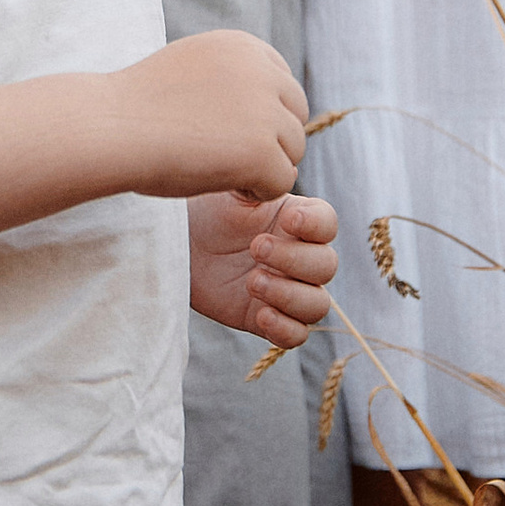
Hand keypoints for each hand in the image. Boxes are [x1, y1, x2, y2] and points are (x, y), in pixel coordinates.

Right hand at [112, 31, 307, 199]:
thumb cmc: (136, 107)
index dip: (262, 115)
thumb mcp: (190, 69)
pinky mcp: (262, 151)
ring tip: (219, 172)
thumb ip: (229, 77)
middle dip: (270, 140)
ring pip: (292, 150)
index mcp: (244, 46)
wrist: (109, 129)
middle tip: (226, 158)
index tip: (228, 132)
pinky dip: (256, 192)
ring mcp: (265, 111)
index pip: (283, 84)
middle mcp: (261, 71)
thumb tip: (270, 104)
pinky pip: (282, 181)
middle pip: (295, 115)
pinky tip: (221, 186)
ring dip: (263, 167)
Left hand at [189, 189, 337, 344]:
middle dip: (294, 259)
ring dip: (290, 295)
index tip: (288, 220)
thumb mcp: (230, 186)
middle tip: (255, 247)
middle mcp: (298, 257)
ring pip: (317, 304)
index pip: (328, 224)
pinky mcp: (264, 318)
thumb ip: (257, 174)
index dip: (316, 225)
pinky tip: (260, 313)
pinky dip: (284, 328)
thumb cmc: (205, 210)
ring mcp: (285, 290)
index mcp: (296, 221)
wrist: (177, 243)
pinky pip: (296, 335)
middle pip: (326, 266)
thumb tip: (285, 170)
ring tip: (252, 281)